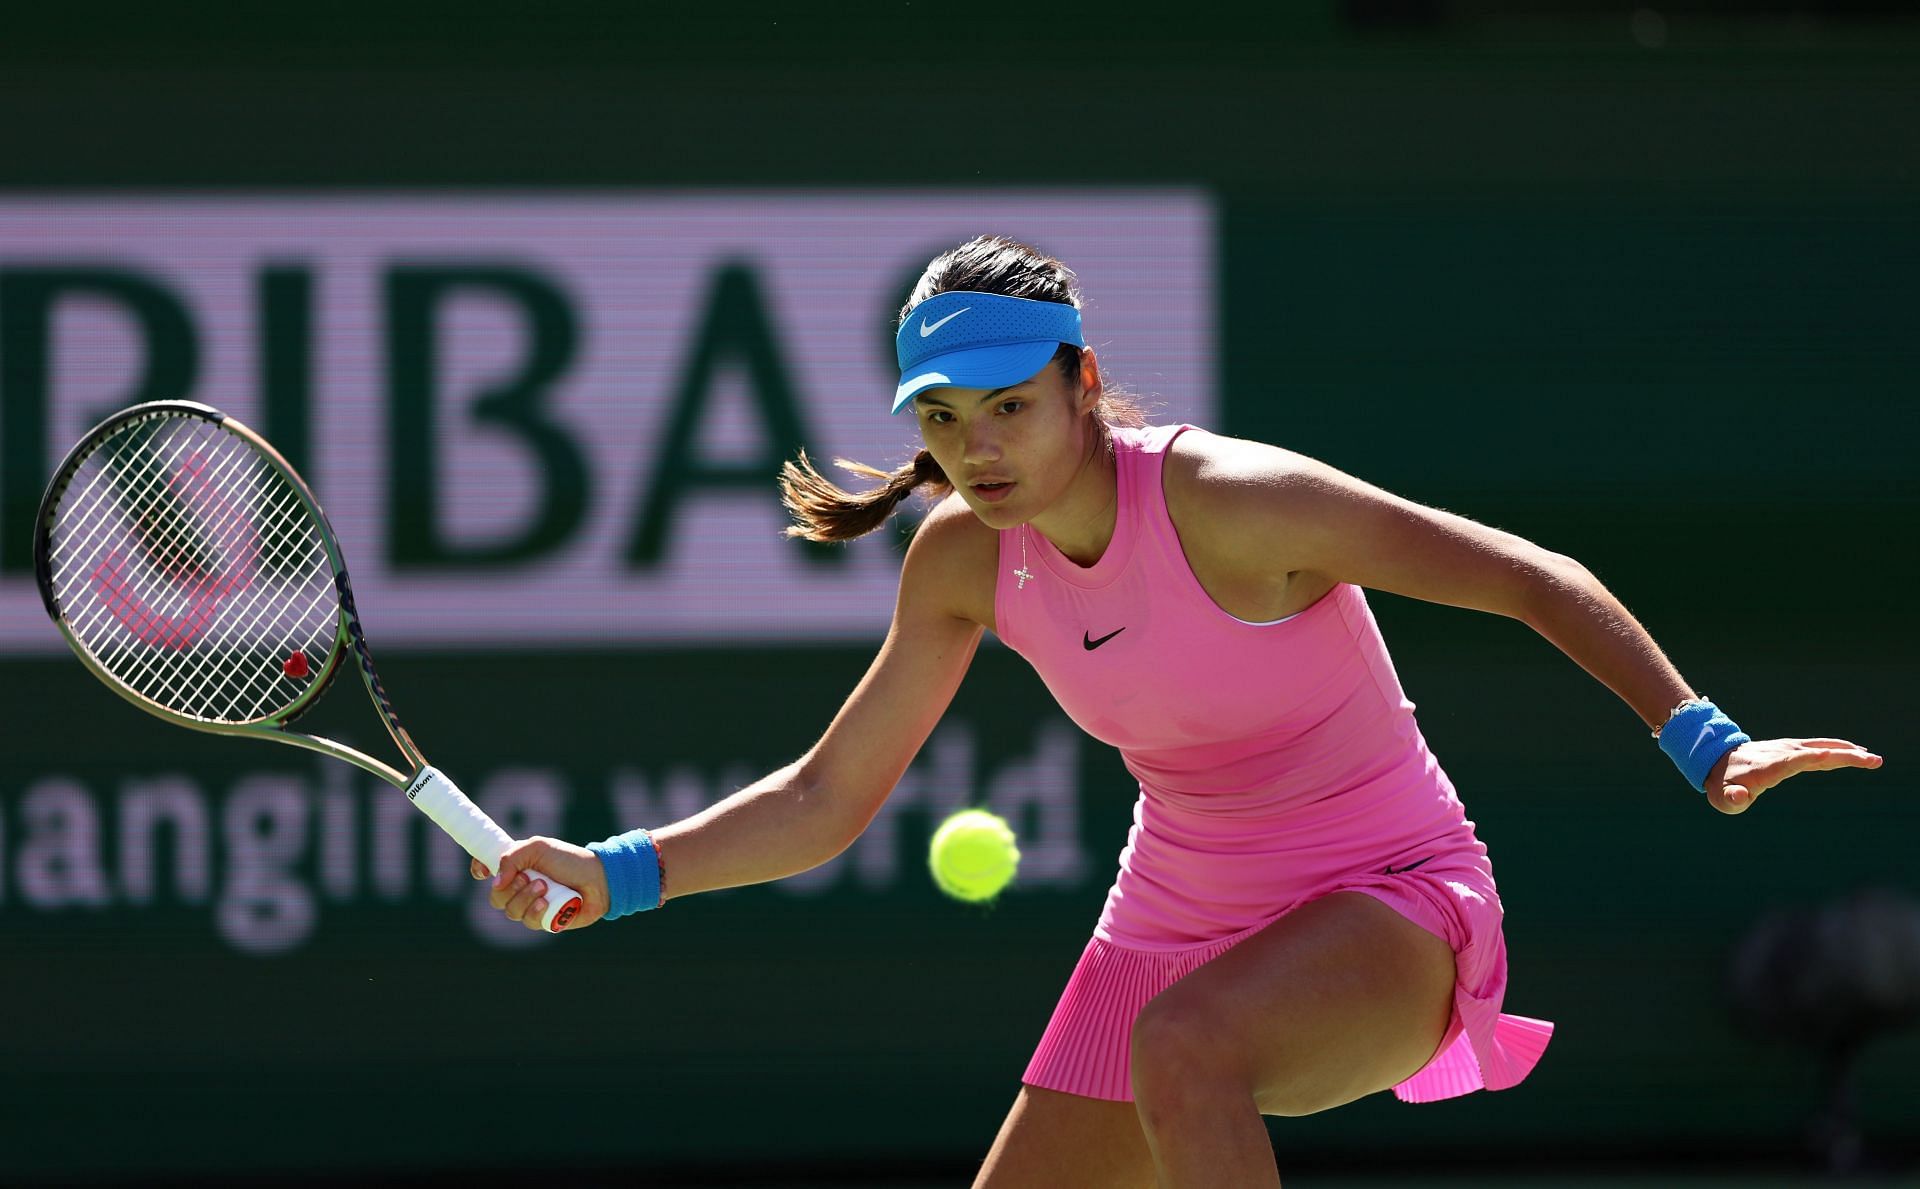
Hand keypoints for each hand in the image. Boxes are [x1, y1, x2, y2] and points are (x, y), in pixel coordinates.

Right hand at [469, 837, 609, 930]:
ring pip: (510, 911)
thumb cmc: (570, 860)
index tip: (482, 871)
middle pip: (495, 897)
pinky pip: (527, 922)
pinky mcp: (543, 920)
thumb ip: (512, 858)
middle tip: (530, 877)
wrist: (598, 879)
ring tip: (545, 887)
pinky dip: (535, 911)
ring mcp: (531, 905)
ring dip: (525, 898)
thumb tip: (494, 881)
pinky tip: (547, 902)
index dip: (479, 870)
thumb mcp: (538, 848)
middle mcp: (521, 887)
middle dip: (510, 888)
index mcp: (517, 866)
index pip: (487, 869)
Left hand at [1706, 737, 1883, 814]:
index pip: (1796, 760)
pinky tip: (1856, 752)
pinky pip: (1819, 747)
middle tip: (1873, 761)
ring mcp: (1788, 749)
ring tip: (1872, 758)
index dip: (1816, 758)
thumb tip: (1740, 795)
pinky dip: (1838, 749)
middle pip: (1817, 752)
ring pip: (1821, 748)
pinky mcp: (1792, 749)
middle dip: (1845, 756)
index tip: (1837, 756)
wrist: (1717, 762)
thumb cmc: (1723, 785)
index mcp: (1770, 767)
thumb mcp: (1722, 798)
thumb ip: (1732, 799)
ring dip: (1847, 752)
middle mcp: (1782, 753)